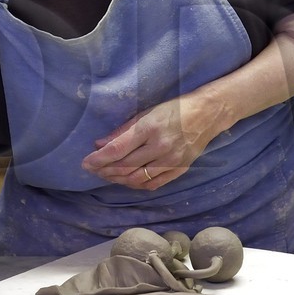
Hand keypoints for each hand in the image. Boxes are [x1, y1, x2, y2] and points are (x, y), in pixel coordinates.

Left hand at [81, 92, 227, 189]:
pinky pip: (153, 184)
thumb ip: (123, 130)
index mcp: (149, 128)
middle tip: (93, 169)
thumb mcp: (147, 112)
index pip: (118, 149)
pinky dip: (136, 185)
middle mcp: (160, 147)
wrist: (208, 114)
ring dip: (118, 179)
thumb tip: (100, 144)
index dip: (99, 159)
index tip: (85, 162)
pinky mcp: (179, 170)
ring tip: (107, 175)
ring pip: (137, 179)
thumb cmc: (175, 109)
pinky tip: (127, 180)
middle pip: (125, 166)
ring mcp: (171, 161)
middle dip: (105, 170)